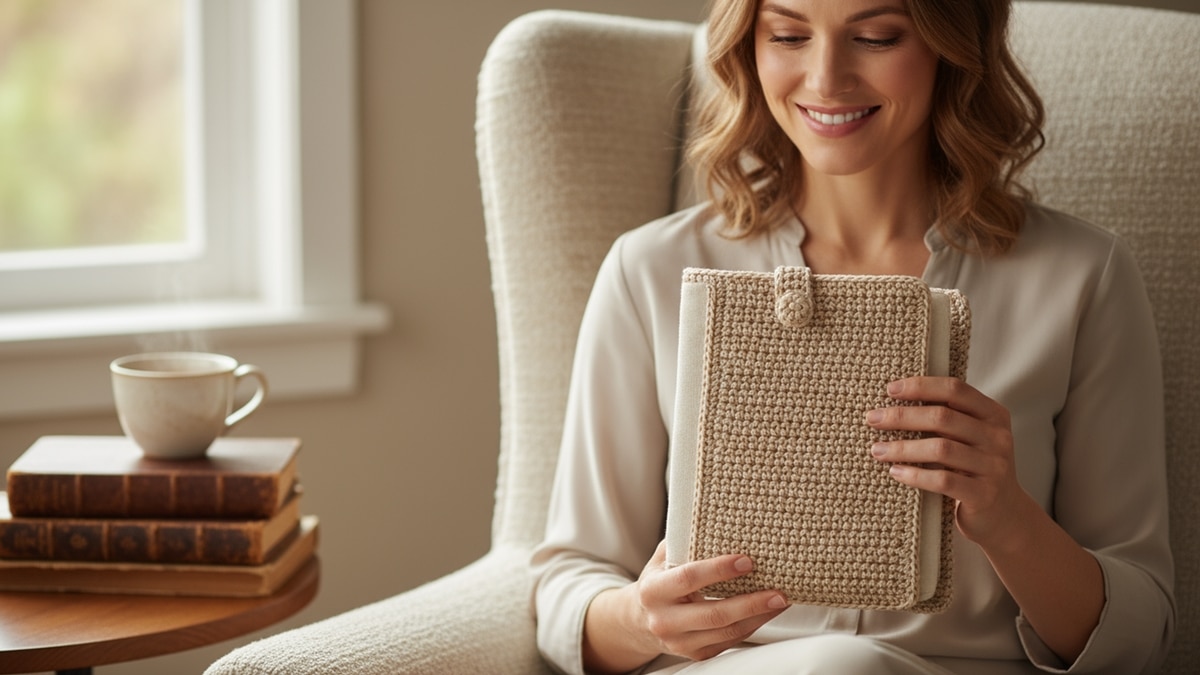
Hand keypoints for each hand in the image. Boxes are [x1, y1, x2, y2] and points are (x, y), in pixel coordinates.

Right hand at [584, 541, 786, 670]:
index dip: (719, 569)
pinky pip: (729, 642)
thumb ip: (684, 541)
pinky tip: (766, 612)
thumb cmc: (658, 580)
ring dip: (758, 617)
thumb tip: (720, 518)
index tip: (747, 561)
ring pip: (727, 632)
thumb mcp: (662, 558)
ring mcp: (679, 642)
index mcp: (653, 591)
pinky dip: (752, 627)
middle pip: (714, 614)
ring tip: (780, 601)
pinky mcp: (695, 654)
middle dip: (751, 603)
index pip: (690, 578)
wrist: (639, 621)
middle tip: (778, 591)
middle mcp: (664, 621)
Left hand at [865, 376, 1028, 546]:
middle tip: (872, 419)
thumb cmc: (975, 469)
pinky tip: (895, 472)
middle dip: (902, 416)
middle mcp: (997, 437)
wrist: (1005, 516)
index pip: (955, 390)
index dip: (921, 386)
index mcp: (994, 415)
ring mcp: (993, 466)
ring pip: (940, 449)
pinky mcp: (983, 494)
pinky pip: (943, 480)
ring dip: (902, 447)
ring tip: (876, 450)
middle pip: (943, 417)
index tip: (889, 389)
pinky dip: (915, 475)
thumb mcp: (970, 437)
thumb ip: (947, 418)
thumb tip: (893, 400)